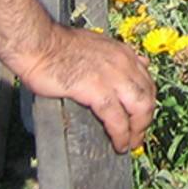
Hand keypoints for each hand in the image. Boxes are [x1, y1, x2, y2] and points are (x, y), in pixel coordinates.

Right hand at [14, 24, 156, 151]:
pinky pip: (117, 117)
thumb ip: (113, 59)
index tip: (143, 115)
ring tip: (131, 143)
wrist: (39, 44)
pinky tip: (118, 144)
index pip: (147, 80)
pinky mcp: (97, 89)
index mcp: (123, 53)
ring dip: (137, 130)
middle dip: (146, 119)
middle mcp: (123, 63)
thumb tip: (125, 69)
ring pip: (139, 107)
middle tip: (139, 135)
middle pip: (148, 96)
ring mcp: (112, 76)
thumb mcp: (96, 45)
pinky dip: (121, 134)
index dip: (148, 101)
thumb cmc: (59, 45)